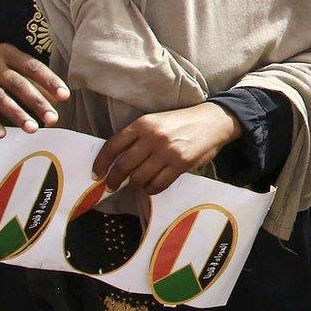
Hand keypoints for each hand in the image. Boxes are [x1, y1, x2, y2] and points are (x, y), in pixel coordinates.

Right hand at [0, 38, 68, 137]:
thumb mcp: (9, 61)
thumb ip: (29, 76)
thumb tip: (57, 98)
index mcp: (7, 53)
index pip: (32, 66)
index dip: (49, 80)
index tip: (64, 96)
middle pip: (17, 83)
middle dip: (37, 101)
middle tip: (52, 118)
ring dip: (17, 114)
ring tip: (33, 128)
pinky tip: (1, 134)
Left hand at [93, 103, 240, 194]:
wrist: (213, 121)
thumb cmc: (181, 122)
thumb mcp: (156, 122)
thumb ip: (137, 137)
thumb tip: (116, 161)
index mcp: (143, 124)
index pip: (113, 146)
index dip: (101, 163)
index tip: (97, 173)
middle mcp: (153, 137)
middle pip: (123, 166)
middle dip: (114, 179)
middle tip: (112, 185)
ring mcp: (167, 151)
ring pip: (139, 178)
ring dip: (136, 184)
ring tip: (139, 183)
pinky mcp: (180, 164)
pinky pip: (157, 185)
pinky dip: (151, 189)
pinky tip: (152, 186)